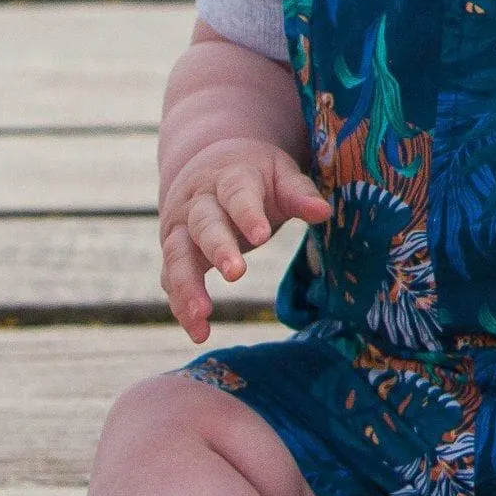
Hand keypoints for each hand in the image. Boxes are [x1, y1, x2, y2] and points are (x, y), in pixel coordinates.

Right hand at [158, 137, 331, 342]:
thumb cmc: (255, 175)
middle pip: (204, 225)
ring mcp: (181, 228)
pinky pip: (171, 278)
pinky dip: (180, 304)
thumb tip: (324, 212)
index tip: (260, 236)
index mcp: (230, 178)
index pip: (237, 194)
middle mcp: (198, 203)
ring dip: (187, 285)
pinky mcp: (175, 252)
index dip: (247, 214)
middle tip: (236, 274)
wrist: (209, 164)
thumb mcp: (280, 174)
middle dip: (218, 248)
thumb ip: (300, 194)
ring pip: (178, 255)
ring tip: (202, 315)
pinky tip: (197, 331)